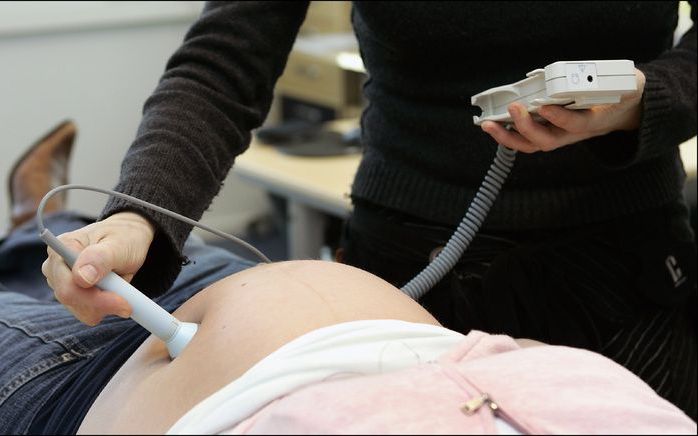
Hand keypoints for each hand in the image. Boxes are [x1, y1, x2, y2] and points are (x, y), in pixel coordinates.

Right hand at [42, 211, 154, 324]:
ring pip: (80, 310)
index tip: (123, 302)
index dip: (94, 298)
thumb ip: (100, 258)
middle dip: (103, 304)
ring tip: (120, 286)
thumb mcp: (119, 243)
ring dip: (105, 305)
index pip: (68, 285)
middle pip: (71, 300)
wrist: (126, 240)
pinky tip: (113, 292)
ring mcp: (60, 283)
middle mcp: (54, 267)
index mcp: (60, 248)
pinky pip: (87, 312)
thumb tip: (81, 278)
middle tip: (129, 303)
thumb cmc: (123, 238)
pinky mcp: (71, 295)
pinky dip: (104, 307)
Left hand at [481, 68, 645, 152]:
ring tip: (490, 125)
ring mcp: (559, 136)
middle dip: (526, 127)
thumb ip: (612, 80)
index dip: (560, 118)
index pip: (576, 124)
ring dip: (509, 137)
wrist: (623, 113)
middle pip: (547, 140)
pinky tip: (494, 124)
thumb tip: (590, 74)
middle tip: (512, 109)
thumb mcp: (627, 84)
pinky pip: (526, 139)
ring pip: (532, 144)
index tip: (544, 106)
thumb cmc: (622, 96)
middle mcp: (573, 134)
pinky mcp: (548, 133)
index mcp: (594, 122)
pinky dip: (509, 134)